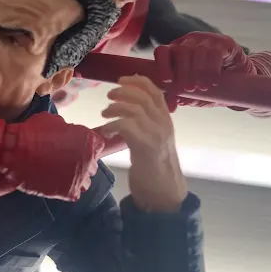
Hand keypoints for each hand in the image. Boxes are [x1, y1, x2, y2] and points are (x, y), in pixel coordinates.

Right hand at [2, 113, 104, 199]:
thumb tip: (67, 133)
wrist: (16, 152)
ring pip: (85, 180)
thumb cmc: (33, 132)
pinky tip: (58, 184)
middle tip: (67, 160)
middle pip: (92, 163)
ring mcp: (80, 177)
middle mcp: (89, 160)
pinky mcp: (69, 191)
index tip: (77, 146)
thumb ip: (67, 129)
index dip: (86, 146)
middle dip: (82, 161)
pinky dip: (68, 189)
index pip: (98, 145)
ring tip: (62, 174)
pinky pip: (75, 193)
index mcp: (89, 140)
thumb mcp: (54, 121)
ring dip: (77, 177)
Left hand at [100, 75, 186, 212]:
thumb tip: (127, 103)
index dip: (138, 82)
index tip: (122, 79)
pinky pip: (127, 126)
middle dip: (123, 92)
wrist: (164, 192)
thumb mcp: (154, 137)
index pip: (155, 92)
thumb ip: (147, 121)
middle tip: (108, 96)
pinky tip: (106, 131)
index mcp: (166, 120)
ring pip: (134, 110)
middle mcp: (164, 124)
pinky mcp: (146, 147)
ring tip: (104, 114)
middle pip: (143, 97)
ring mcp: (156, 135)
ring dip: (114, 108)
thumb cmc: (154, 164)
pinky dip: (113, 124)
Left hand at [154, 32, 250, 110]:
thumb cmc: (207, 80)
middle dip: (182, 72)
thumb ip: (183, 95)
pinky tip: (214, 82)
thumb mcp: (193, 89)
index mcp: (174, 51)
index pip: (162, 51)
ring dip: (198, 71)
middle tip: (188, 89)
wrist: (238, 72)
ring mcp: (204, 40)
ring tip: (202, 88)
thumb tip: (172, 105)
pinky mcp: (222, 42)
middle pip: (180, 52)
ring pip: (197, 51)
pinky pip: (215, 53)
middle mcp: (187, 42)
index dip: (162, 65)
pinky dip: (213, 69)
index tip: (166, 81)